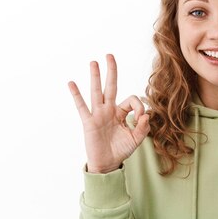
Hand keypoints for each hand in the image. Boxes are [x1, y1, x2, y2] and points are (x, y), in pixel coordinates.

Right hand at [68, 54, 149, 173]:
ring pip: (97, 92)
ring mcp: (98, 115)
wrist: (107, 163)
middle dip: (111, 71)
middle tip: (110, 55)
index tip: (141, 117)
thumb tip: (146, 115)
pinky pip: (82, 107)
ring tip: (94, 62)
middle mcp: (109, 110)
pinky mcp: (89, 122)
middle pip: (111, 86)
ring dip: (95, 77)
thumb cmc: (120, 150)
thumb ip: (143, 127)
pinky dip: (76, 95)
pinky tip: (71, 83)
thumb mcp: (136, 139)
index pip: (131, 100)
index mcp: (121, 113)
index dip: (139, 106)